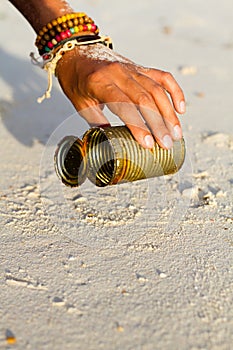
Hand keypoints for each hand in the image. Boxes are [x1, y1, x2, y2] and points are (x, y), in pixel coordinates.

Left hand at [56, 43, 185, 148]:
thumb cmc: (76, 80)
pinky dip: (174, 91)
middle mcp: (119, 73)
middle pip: (145, 99)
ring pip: (157, 90)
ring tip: (176, 133)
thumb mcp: (80, 104)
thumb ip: (98, 123)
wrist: (77, 52)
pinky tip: (181, 108)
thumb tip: (112, 143)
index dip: (138, 126)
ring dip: (169, 113)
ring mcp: (132, 69)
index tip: (148, 144)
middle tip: (166, 144)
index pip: (124, 105)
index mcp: (100, 83)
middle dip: (158, 124)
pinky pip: (162, 77)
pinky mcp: (140, 67)